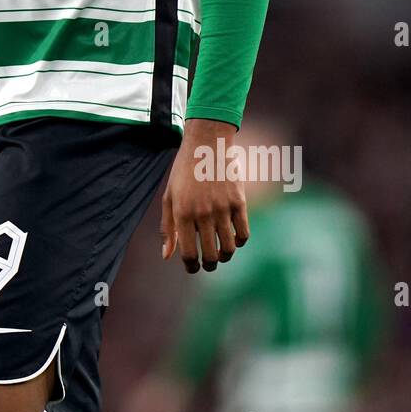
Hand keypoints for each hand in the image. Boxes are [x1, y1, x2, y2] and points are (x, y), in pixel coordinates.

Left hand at [160, 119, 249, 273]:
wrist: (207, 143)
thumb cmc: (184, 171)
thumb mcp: (169, 197)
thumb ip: (168, 228)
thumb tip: (166, 256)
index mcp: (183, 213)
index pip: (188, 253)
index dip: (191, 266)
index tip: (192, 267)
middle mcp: (203, 213)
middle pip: (210, 255)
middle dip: (208, 265)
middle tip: (207, 264)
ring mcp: (223, 208)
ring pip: (229, 248)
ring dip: (224, 256)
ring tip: (220, 254)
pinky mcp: (240, 202)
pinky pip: (244, 234)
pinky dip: (239, 242)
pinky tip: (233, 239)